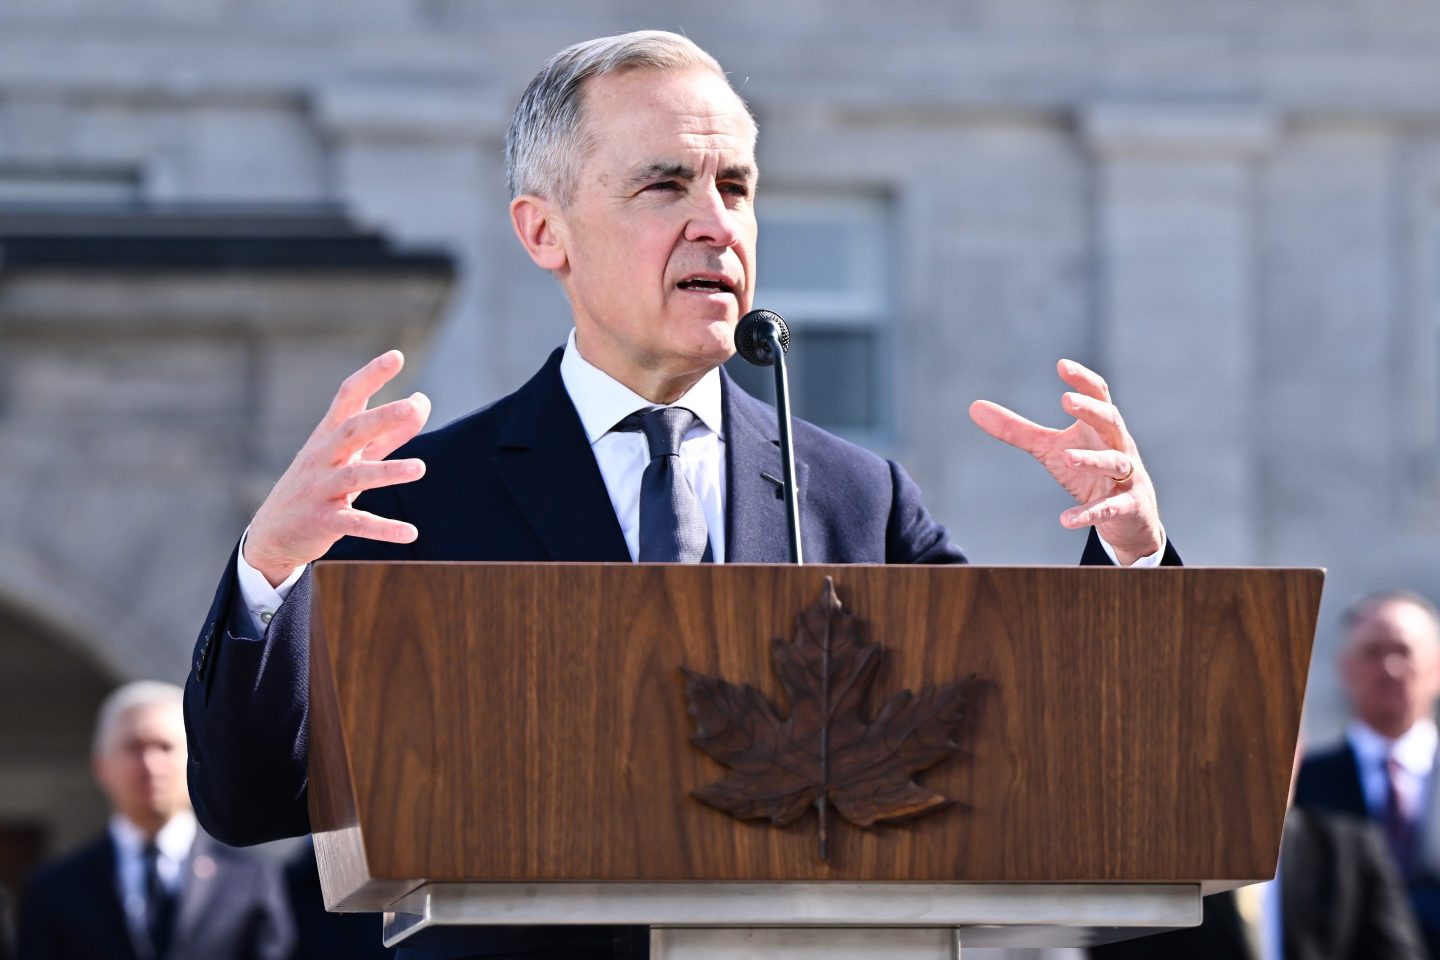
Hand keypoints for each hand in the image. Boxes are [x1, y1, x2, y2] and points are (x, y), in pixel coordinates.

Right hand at [244, 350, 430, 585]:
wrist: (273, 535)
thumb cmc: (318, 485)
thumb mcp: (350, 457)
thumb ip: (386, 433)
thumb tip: (421, 404)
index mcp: (329, 436)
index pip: (348, 398)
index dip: (371, 376)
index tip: (397, 356)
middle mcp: (323, 458)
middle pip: (352, 431)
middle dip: (382, 417)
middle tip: (413, 407)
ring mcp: (320, 489)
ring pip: (355, 476)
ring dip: (388, 472)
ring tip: (420, 468)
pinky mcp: (323, 521)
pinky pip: (356, 523)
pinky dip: (382, 528)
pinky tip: (409, 533)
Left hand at [968, 359, 1163, 565]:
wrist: (1129, 516)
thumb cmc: (1088, 472)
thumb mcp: (1050, 449)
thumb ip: (1017, 430)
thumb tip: (974, 407)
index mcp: (1100, 428)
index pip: (1098, 395)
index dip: (1083, 380)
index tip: (1062, 365)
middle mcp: (1118, 446)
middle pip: (1111, 421)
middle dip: (1091, 411)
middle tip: (1066, 401)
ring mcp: (1127, 476)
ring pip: (1114, 463)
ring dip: (1092, 459)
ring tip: (1067, 457)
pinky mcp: (1128, 506)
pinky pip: (1108, 508)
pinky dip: (1088, 514)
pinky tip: (1065, 520)